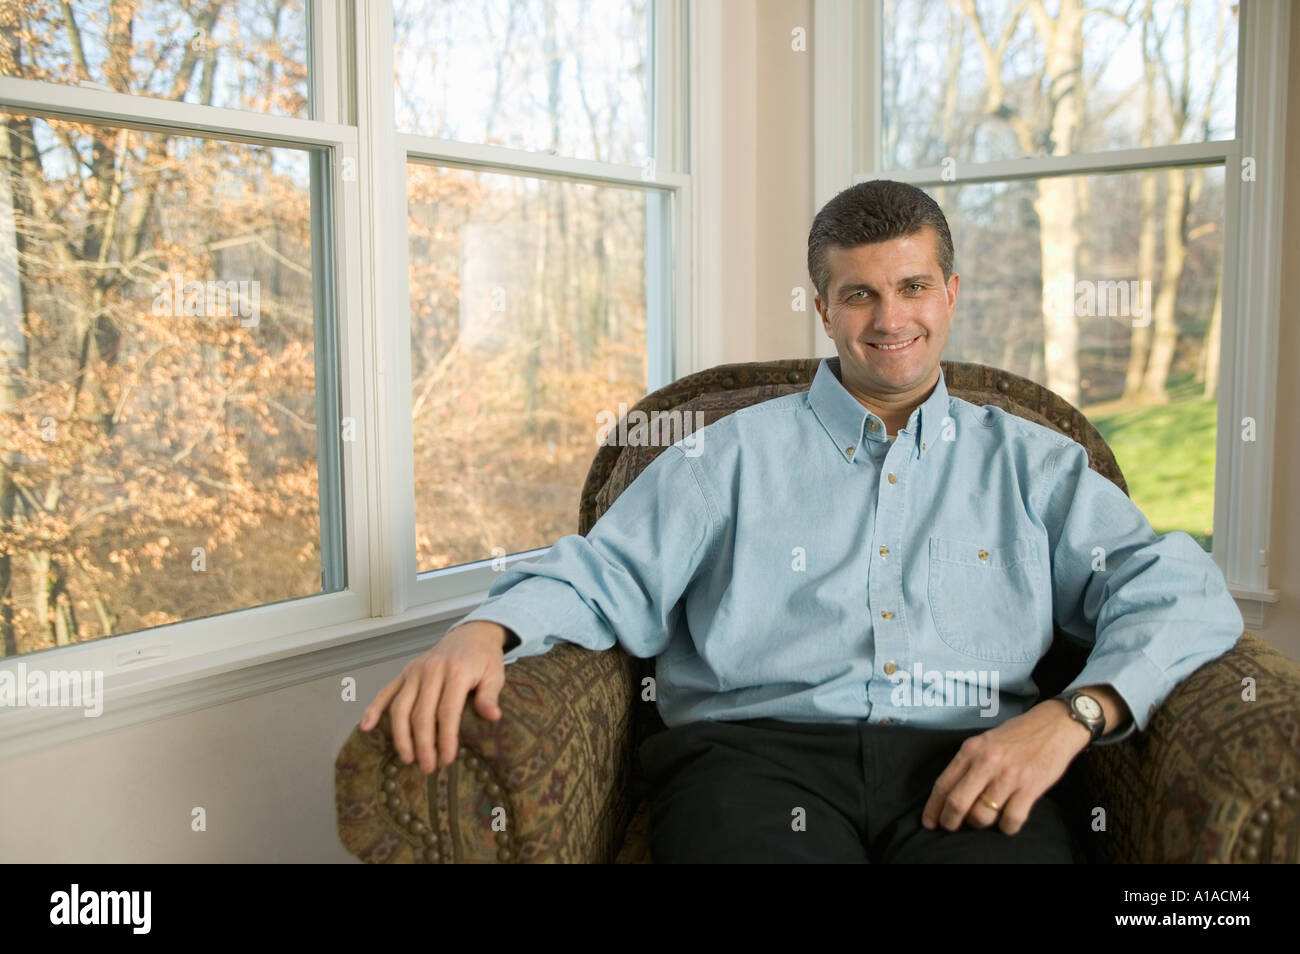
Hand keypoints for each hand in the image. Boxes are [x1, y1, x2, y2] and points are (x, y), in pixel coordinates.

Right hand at [359, 621, 511, 774]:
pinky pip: (386, 691)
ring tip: (407, 758)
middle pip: (421, 714)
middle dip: (423, 745)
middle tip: (428, 767)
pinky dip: (374, 708)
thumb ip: (490, 695)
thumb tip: (492, 716)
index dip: (446, 738)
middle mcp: (431, 671)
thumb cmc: (484, 658)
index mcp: (456, 672)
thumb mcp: (495, 674)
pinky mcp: (405, 672)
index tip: (447, 759)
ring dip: (401, 736)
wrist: (471, 634)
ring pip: (400, 707)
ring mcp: (414, 671)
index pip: (447, 711)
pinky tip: (367, 727)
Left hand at [920, 700, 1090, 834]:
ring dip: (979, 824)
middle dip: (950, 822)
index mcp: (971, 750)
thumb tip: (949, 793)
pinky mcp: (1030, 787)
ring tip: (983, 820)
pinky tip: (1006, 822)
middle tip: (950, 828)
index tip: (929, 822)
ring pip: (982, 815)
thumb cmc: (1017, 735)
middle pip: (957, 803)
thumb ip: (967, 764)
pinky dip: (1006, 828)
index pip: (943, 784)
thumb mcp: (984, 742)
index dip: (933, 808)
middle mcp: (986, 763)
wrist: (1053, 725)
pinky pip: (1011, 820)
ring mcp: (1008, 776)